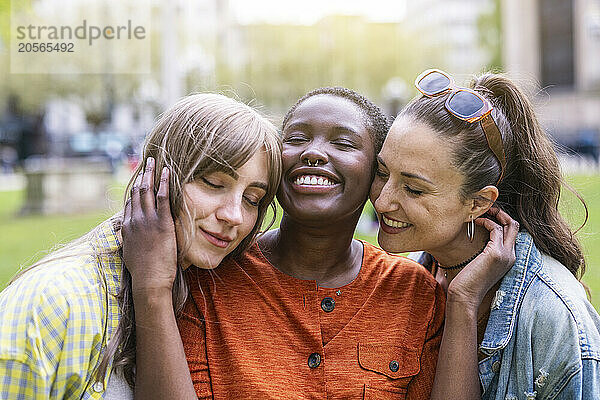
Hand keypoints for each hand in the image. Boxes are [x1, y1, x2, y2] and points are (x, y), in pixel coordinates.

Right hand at [122, 157, 176, 296]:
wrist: (149, 281)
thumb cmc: (144, 273)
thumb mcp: (132, 255)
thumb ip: (132, 243)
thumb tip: (132, 241)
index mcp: (127, 228)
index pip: (129, 203)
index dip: (134, 189)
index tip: (139, 179)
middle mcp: (134, 221)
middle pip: (136, 192)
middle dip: (141, 175)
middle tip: (146, 162)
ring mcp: (147, 221)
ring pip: (147, 190)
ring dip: (151, 173)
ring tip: (154, 161)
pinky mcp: (162, 222)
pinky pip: (162, 197)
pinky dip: (164, 182)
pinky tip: (167, 171)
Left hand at [447, 207, 518, 308]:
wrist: (465, 295)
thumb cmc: (468, 281)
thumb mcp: (480, 264)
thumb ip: (485, 253)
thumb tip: (479, 239)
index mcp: (508, 259)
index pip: (512, 234)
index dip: (502, 222)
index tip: (489, 215)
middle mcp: (511, 256)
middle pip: (515, 227)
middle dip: (502, 214)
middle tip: (488, 209)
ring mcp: (506, 255)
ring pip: (509, 225)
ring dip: (494, 215)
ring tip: (480, 213)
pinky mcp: (496, 253)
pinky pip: (496, 229)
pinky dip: (487, 222)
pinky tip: (476, 223)